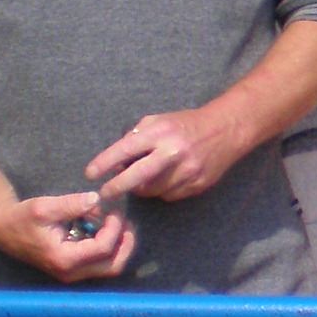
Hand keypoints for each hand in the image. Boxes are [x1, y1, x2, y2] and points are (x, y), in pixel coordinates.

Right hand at [0, 192, 140, 283]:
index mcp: (64, 259)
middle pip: (112, 266)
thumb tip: (96, 200)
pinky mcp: (72, 269)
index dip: (114, 227)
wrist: (4, 229)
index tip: (114, 210)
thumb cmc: (23, 218)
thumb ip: (72, 204)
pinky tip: (104, 227)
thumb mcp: (45, 207)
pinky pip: (99, 263)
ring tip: (118, 223)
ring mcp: (71, 274)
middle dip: (125, 243)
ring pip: (108, 268)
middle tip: (126, 222)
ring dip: (119, 246)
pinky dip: (108, 248)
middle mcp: (70, 272)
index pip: (102, 248)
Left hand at [86, 108, 246, 206]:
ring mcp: (187, 171)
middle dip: (116, 187)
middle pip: (137, 177)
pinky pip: (169, 195)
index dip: (105, 162)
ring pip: (152, 190)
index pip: (126, 148)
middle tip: (104, 193)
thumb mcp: (158, 121)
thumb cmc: (185, 124)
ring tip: (143, 178)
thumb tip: (115, 162)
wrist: (226, 130)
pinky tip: (167, 178)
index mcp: (161, 132)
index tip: (90, 173)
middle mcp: (173, 152)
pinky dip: (162, 190)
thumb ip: (135, 137)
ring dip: (142, 188)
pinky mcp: (197, 184)